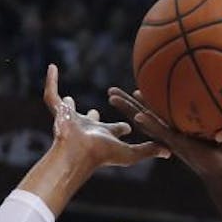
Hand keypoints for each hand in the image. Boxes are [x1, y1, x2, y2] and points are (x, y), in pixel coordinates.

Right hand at [43, 65, 167, 169]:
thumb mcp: (130, 153)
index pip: (116, 130)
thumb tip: (170, 152)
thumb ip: (149, 150)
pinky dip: (50, 81)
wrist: (78, 153)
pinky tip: (52, 67)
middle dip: (94, 117)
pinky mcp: (59, 112)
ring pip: (69, 111)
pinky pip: (51, 94)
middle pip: (92, 122)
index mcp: (104, 136)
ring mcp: (73, 120)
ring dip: (67, 106)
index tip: (133, 120)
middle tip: (103, 108)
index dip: (123, 127)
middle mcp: (88, 129)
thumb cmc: (103, 154)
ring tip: (68, 99)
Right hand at [108, 87, 221, 179]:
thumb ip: (218, 114)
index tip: (134, 88)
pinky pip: (160, 133)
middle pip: (144, 114)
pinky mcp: (177, 145)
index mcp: (177, 127)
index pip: (157, 110)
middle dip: (127, 103)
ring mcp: (170, 138)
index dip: (145, 100)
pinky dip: (150, 125)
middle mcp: (169, 132)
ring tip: (111, 97)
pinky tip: (137, 117)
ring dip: (129, 110)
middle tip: (110, 90)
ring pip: (145, 121)